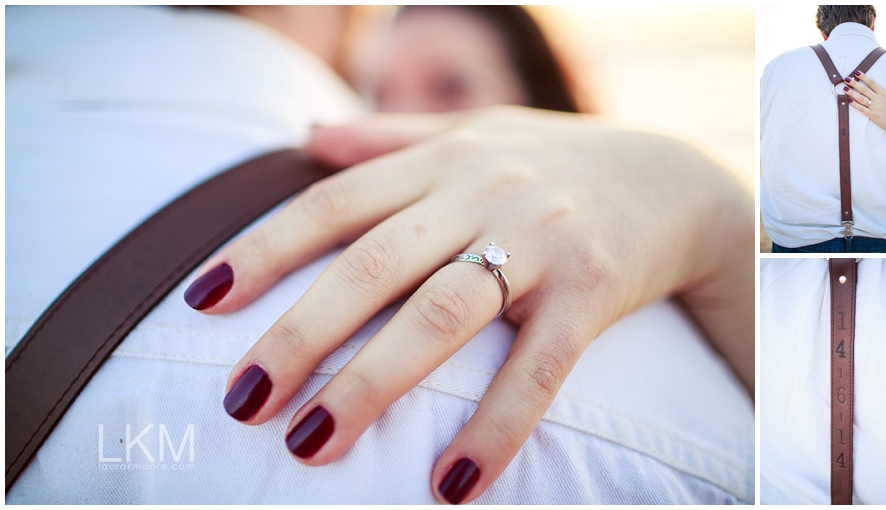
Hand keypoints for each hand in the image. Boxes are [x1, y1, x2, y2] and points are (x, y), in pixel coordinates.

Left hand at [186, 106, 753, 502]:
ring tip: (312, 444)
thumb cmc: (554, 160)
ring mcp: (540, 243)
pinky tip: (451, 483)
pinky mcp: (592, 293)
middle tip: (241, 400)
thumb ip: (388, 137)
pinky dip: (496, 424)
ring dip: (374, 381)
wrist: (675, 176)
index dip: (264, 247)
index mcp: (443, 160)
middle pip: (374, 265)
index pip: (336, 202)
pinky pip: (538, 367)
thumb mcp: (473, 131)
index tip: (203, 301)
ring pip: (443, 313)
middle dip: (301, 333)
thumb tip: (304, 138)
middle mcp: (483, 194)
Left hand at [845, 71, 885, 137]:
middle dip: (855, 83)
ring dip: (852, 93)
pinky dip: (855, 105)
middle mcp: (879, 99)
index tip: (857, 73)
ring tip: (844, 88)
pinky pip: (862, 109)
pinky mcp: (872, 115)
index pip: (872, 83)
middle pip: (864, 90)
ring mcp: (875, 108)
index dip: (864, 77)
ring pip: (861, 98)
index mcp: (885, 94)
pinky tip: (848, 101)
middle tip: (847, 79)